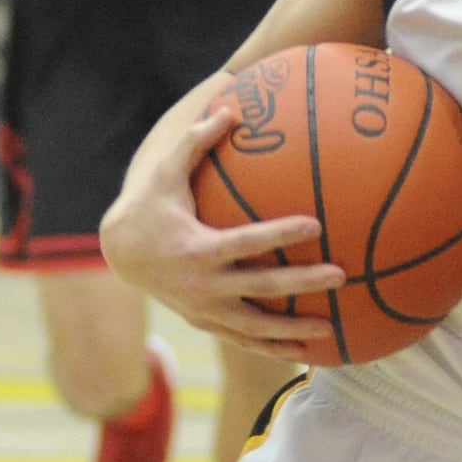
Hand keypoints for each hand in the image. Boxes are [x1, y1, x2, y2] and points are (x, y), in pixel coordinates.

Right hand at [99, 77, 346, 360]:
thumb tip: (232, 107)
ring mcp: (205, 310)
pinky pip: (244, 341)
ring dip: (293, 330)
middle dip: (302, 284)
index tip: (315, 225)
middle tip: (340, 275)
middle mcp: (203, 286)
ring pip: (256, 327)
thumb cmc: (151, 204)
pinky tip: (306, 354)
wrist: (121, 253)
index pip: (247, 241)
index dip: (281, 235)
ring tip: (333, 329)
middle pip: (261, 288)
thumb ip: (197, 140)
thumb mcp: (166, 171)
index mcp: (197, 249)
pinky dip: (273, 348)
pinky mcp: (206, 323)